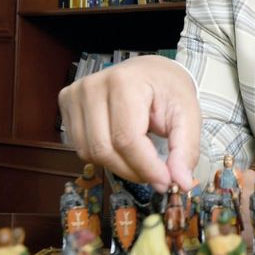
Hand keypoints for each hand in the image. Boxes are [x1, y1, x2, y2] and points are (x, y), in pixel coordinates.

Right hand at [58, 55, 200, 192]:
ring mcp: (75, 95)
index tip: (166, 182)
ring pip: (90, 153)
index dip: (146, 168)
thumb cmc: (167, 89)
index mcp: (124, 82)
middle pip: (105, 150)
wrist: (149, 72)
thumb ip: (186, 149)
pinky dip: (103, 157)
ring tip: (140, 158)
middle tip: (155, 173)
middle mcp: (92, 86)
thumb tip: (181, 183)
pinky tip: (121, 146)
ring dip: (118, 166)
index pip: (126, 139)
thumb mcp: (188, 114)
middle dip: (133, 171)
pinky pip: (80, 148)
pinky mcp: (67, 104)